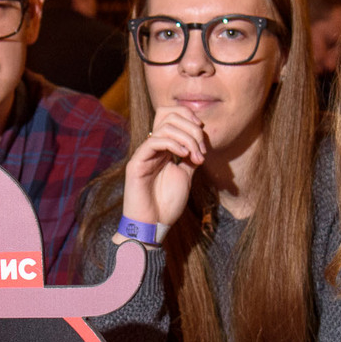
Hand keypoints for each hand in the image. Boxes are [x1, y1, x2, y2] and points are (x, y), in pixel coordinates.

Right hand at [121, 105, 207, 228]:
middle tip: (202, 150)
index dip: (189, 118)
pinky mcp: (136, 163)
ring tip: (196, 157)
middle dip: (192, 129)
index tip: (204, 137)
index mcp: (162, 148)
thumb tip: (200, 144)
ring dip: (187, 138)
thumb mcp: (185, 176)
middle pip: (169, 115)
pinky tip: (184, 156)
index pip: (172, 116)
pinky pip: (154, 141)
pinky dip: (174, 144)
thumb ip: (190, 159)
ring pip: (164, 127)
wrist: (153, 226)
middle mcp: (152, 147)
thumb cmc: (166, 205)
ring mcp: (143, 154)